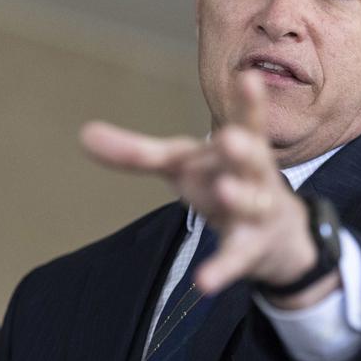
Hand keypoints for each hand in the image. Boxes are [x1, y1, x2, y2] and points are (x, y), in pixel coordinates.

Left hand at [79, 71, 339, 306]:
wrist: (277, 238)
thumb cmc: (224, 184)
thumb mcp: (183, 166)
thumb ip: (138, 153)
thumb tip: (83, 133)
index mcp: (240, 149)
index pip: (246, 121)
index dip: (248, 102)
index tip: (248, 77)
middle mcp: (254, 175)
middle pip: (253, 158)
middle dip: (243, 147)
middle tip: (229, 138)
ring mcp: (257, 212)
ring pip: (251, 203)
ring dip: (238, 196)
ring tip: (223, 190)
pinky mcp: (251, 249)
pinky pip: (236, 259)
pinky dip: (221, 269)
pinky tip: (202, 282)